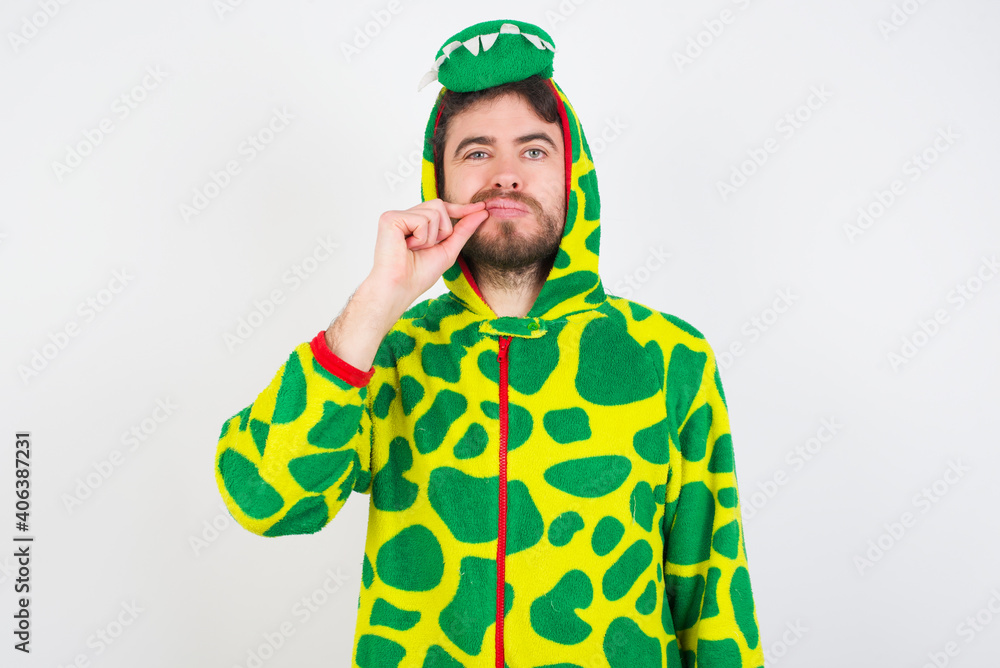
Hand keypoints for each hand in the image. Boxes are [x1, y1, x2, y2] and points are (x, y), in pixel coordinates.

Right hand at [369, 198, 488, 302]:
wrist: (400, 288)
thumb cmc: (418, 275)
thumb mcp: (448, 250)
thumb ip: (463, 230)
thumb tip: (482, 213)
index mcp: (416, 223)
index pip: (442, 208)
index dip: (461, 208)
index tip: (482, 208)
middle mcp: (405, 216)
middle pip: (439, 205)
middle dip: (443, 229)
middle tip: (425, 248)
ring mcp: (396, 216)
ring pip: (434, 212)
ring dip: (431, 237)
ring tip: (415, 249)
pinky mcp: (390, 218)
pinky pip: (422, 219)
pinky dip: (421, 238)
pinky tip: (407, 247)